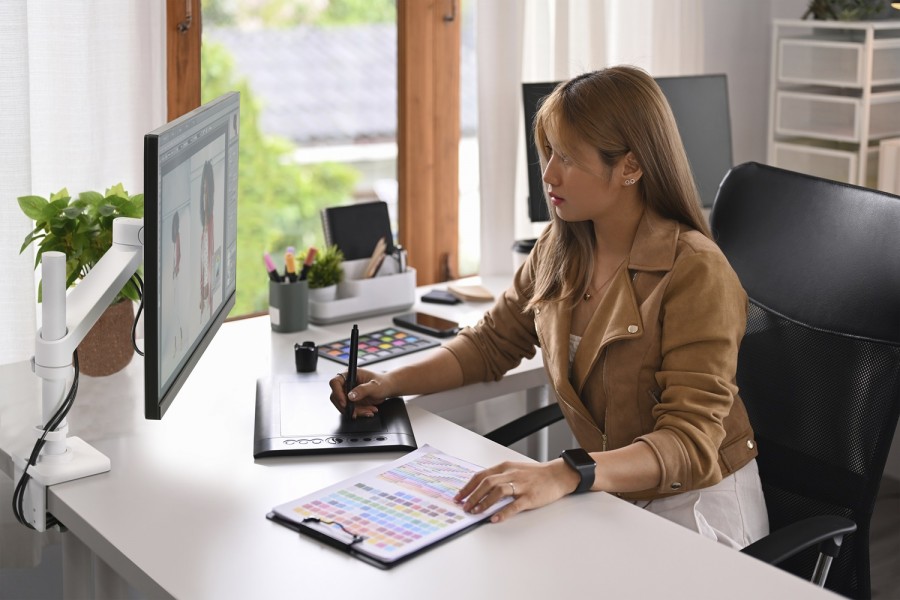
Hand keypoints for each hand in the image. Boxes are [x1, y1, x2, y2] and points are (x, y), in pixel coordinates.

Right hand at [328, 368, 390, 417]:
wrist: (388, 388)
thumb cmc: (383, 383)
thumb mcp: (375, 386)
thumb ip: (363, 390)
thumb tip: (350, 396)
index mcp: (350, 374)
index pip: (335, 382)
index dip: (337, 393)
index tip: (345, 403)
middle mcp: (347, 383)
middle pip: (336, 396)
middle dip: (347, 406)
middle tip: (357, 412)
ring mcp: (348, 393)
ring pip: (343, 405)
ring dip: (355, 411)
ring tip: (369, 410)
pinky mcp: (351, 401)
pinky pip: (350, 410)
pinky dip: (359, 412)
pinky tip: (368, 410)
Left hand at [454, 459, 579, 522]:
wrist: (557, 475)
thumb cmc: (535, 474)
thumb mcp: (514, 470)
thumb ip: (499, 477)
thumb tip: (480, 489)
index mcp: (505, 467)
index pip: (481, 475)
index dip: (468, 487)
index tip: (458, 496)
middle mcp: (511, 474)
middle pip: (486, 483)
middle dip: (472, 496)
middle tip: (464, 506)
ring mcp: (521, 485)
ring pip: (498, 491)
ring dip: (484, 502)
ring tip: (475, 512)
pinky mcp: (530, 497)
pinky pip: (514, 505)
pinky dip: (503, 512)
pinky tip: (494, 518)